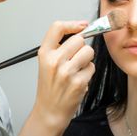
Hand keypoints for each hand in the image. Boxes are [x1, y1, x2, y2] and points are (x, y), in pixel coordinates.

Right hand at [20, 21, 94, 135]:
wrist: (50, 111)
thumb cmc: (50, 87)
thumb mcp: (46, 62)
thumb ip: (60, 46)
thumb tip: (81, 28)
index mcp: (45, 54)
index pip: (57, 28)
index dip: (72, 24)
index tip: (82, 26)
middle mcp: (54, 61)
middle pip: (79, 39)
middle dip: (81, 47)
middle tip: (75, 58)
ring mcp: (67, 72)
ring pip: (89, 52)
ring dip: (86, 59)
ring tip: (77, 69)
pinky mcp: (79, 82)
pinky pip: (92, 67)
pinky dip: (88, 73)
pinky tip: (79, 80)